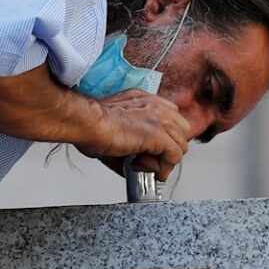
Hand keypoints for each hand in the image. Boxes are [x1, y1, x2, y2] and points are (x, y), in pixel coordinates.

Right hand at [74, 89, 189, 180]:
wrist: (87, 123)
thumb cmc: (90, 123)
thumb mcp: (113, 126)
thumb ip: (129, 140)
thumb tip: (132, 165)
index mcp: (144, 99)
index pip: (170, 116)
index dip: (164, 137)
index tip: (153, 149)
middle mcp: (155, 106)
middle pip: (181, 130)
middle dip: (169, 148)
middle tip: (150, 160)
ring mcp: (160, 120)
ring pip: (181, 144)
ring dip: (166, 160)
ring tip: (146, 166)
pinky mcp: (159, 136)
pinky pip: (174, 156)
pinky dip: (163, 168)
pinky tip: (148, 170)